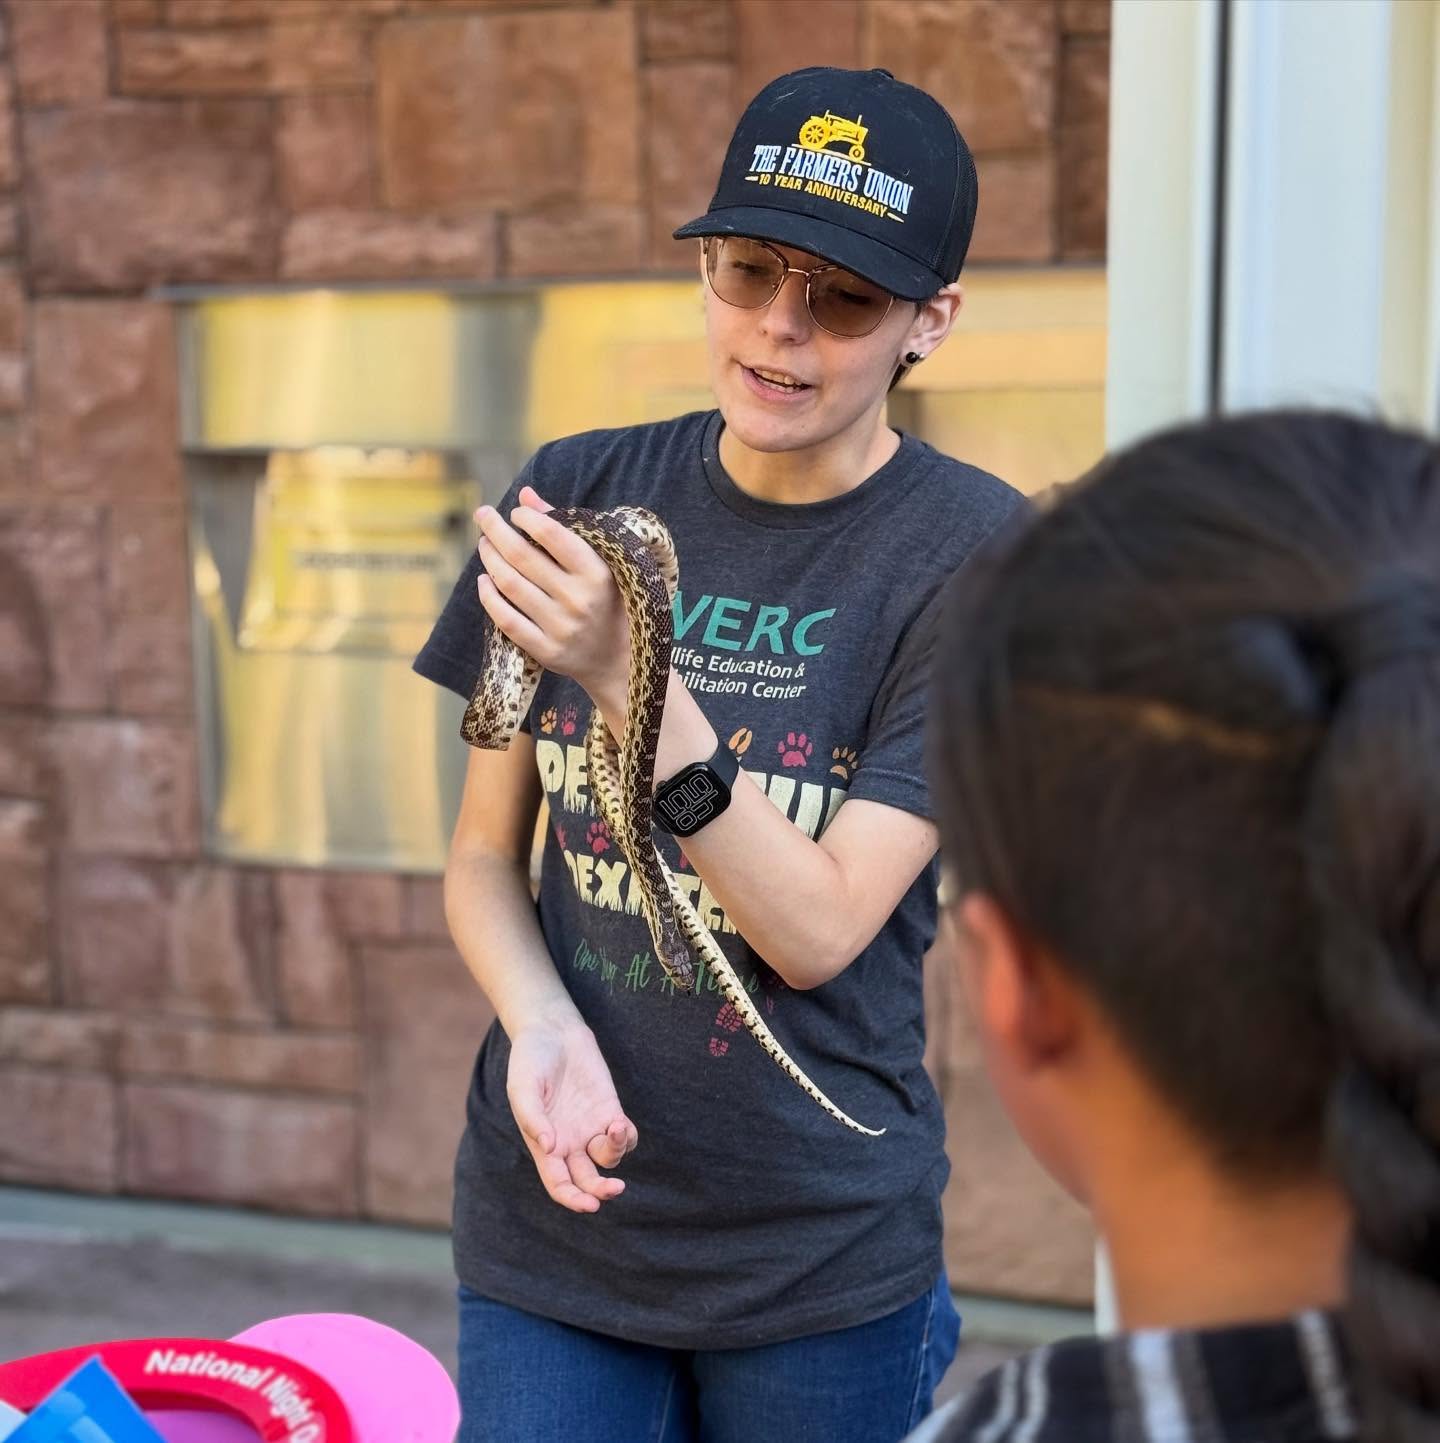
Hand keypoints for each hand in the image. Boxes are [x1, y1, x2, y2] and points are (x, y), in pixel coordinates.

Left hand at [475, 486, 629, 703]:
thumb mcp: (599, 563)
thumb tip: (525, 496)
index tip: (515, 512)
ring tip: (484, 544)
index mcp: (596, 573)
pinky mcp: (546, 650)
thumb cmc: (607, 600)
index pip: (552, 534)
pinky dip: (489, 596)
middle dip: (496, 531)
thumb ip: (563, 527)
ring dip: (490, 559)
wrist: (618, 659)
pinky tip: (484, 580)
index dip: (527, 518)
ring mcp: (561, 627)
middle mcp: (578, 600)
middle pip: (522, 557)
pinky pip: (506, 619)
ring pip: (510, 584)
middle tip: (483, 517)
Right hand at [506, 1014, 638, 1212]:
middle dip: (601, 1191)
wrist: (551, 1030)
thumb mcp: (523, 1087)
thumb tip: (550, 1148)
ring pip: (608, 1159)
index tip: (590, 1204)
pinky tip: (620, 1125)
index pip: (559, 1184)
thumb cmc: (530, 1060)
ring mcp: (590, 1127)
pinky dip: (626, 1138)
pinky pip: (623, 1136)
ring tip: (614, 1128)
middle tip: (614, 1189)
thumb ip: (533, 1118)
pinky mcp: (608, 1109)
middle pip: (588, 1180)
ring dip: (614, 1153)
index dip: (573, 1199)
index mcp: (544, 1145)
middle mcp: (569, 1143)